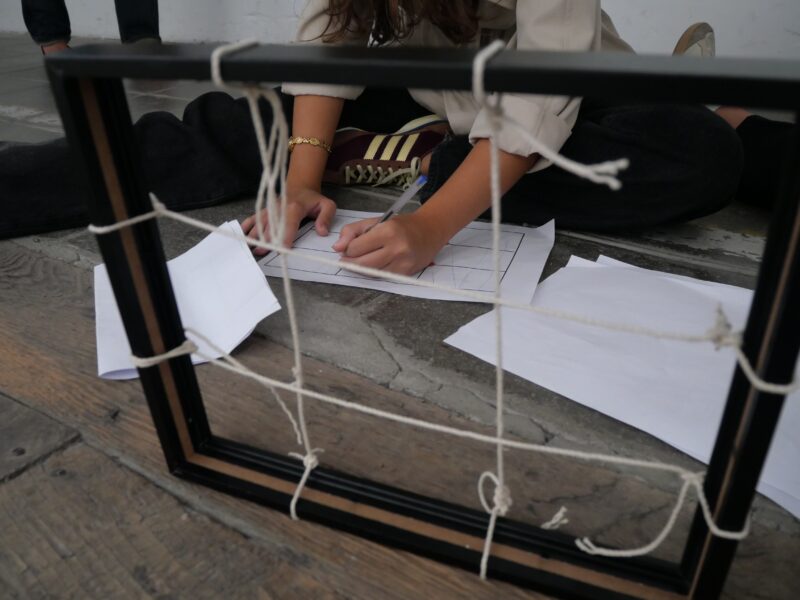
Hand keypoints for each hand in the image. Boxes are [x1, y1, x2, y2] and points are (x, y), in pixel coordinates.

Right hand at [241, 187, 335, 255]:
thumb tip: (322, 232)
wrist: (300, 186)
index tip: (281, 249)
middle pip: (272, 226)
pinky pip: (254, 217)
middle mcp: (279, 208)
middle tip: (261, 252)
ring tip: (251, 247)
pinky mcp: (265, 210)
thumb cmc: (313, 199)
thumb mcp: (327, 205)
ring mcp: (271, 209)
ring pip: (261, 223)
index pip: (288, 224)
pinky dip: (247, 225)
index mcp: (295, 207)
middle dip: (266, 239)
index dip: (285, 237)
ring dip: (255, 235)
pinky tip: (243, 234)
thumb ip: (326, 217)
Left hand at [332, 213, 446, 275]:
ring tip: (360, 261)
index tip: (345, 249)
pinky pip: (383, 277)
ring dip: (361, 270)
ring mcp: (403, 263)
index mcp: (387, 231)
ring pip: (371, 273)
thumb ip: (352, 231)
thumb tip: (337, 248)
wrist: (430, 230)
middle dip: (350, 263)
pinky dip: (375, 273)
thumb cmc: (400, 225)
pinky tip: (374, 266)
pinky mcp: (407, 273)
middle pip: (362, 264)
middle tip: (346, 260)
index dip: (346, 250)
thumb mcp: (375, 221)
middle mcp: (396, 248)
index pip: (355, 248)